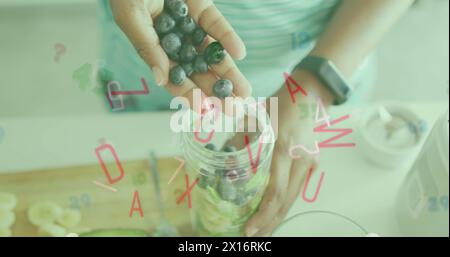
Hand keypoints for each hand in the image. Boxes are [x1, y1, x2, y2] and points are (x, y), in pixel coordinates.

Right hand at [109, 0, 250, 106]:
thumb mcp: (131, 17)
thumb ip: (147, 46)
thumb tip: (161, 79)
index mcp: (154, 50)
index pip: (175, 78)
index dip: (189, 95)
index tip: (204, 110)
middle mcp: (175, 43)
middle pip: (198, 71)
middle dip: (216, 91)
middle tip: (234, 109)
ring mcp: (190, 27)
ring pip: (212, 54)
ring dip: (229, 72)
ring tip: (244, 91)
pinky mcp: (202, 10)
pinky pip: (216, 26)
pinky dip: (227, 38)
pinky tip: (239, 53)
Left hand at [244, 70, 332, 236]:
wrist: (309, 95)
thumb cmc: (279, 104)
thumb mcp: (256, 119)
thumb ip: (241, 141)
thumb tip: (227, 162)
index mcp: (285, 150)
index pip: (274, 192)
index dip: (262, 215)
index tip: (248, 229)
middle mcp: (300, 162)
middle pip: (285, 202)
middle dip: (268, 223)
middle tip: (252, 236)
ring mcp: (310, 164)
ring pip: (292, 199)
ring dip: (276, 217)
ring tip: (261, 231)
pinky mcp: (313, 164)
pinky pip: (297, 190)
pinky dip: (284, 204)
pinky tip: (273, 213)